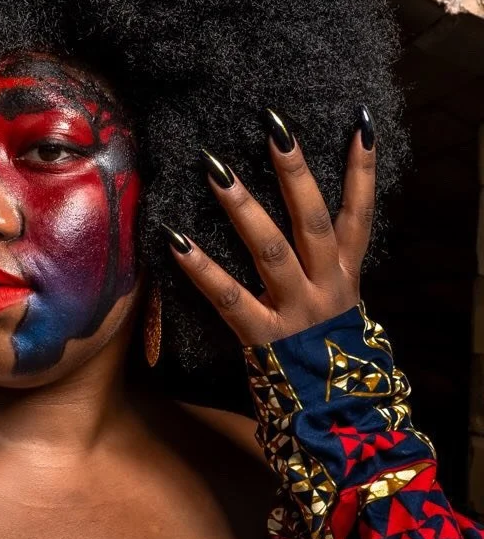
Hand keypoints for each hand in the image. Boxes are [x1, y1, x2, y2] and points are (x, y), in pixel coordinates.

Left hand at [165, 108, 374, 345]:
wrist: (334, 415)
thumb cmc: (323, 355)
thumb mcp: (335, 306)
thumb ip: (320, 268)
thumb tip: (298, 225)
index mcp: (346, 276)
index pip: (359, 214)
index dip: (363, 171)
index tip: (361, 123)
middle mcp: (326, 287)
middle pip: (313, 220)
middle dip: (295, 172)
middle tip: (274, 127)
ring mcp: (297, 311)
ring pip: (271, 250)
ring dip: (243, 207)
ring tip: (215, 169)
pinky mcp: (265, 337)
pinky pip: (229, 297)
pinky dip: (201, 268)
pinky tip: (175, 240)